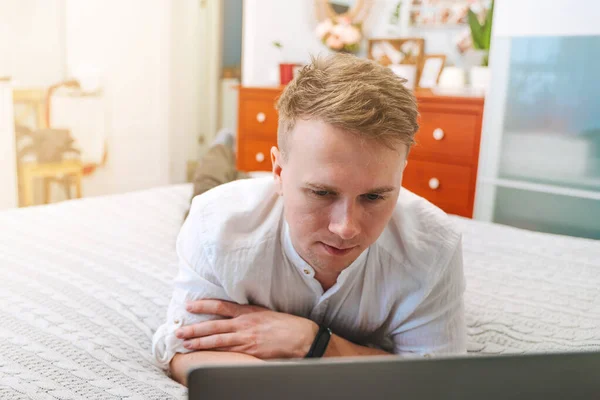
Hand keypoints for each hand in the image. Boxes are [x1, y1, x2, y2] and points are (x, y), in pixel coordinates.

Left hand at [175, 300, 318, 359]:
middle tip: (179, 330)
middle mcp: (244, 323)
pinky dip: (215, 352)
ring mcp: (246, 338)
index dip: (203, 305)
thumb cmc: (285, 325)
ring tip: (185, 343)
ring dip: (200, 341)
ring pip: (217, 339)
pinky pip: (228, 351)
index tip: (189, 306)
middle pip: (214, 324)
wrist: (300, 337)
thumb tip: (233, 317)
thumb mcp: (265, 313)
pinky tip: (205, 354)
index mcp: (248, 311)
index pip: (220, 306)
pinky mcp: (250, 350)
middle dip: (194, 328)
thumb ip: (248, 314)